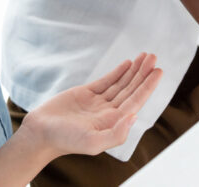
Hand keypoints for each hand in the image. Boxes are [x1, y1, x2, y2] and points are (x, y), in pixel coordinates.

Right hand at [20, 53, 162, 158]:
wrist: (41, 132)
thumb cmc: (65, 140)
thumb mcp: (92, 142)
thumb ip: (116, 134)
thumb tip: (134, 117)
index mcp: (113, 122)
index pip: (135, 101)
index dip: (147, 86)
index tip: (157, 71)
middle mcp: (109, 112)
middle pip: (131, 90)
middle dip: (143, 73)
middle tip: (153, 57)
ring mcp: (98, 102)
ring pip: (121, 84)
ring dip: (133, 71)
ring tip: (145, 57)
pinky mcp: (86, 94)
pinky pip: (106, 81)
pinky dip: (117, 72)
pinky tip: (127, 64)